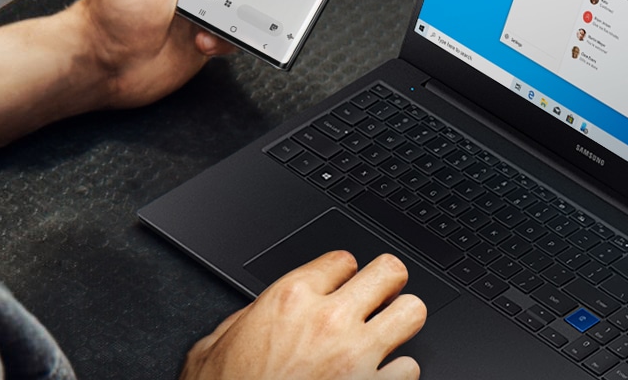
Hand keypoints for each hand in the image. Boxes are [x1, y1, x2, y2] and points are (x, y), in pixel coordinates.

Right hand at [181, 252, 425, 379]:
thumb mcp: (214, 346)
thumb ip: (247, 319)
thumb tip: (259, 313)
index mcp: (290, 299)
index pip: (342, 259)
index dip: (342, 274)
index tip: (341, 285)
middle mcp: (330, 320)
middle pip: (389, 271)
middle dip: (386, 283)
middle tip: (379, 296)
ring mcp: (357, 356)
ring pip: (413, 312)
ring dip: (400, 322)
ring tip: (387, 333)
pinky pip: (410, 367)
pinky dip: (397, 372)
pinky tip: (379, 375)